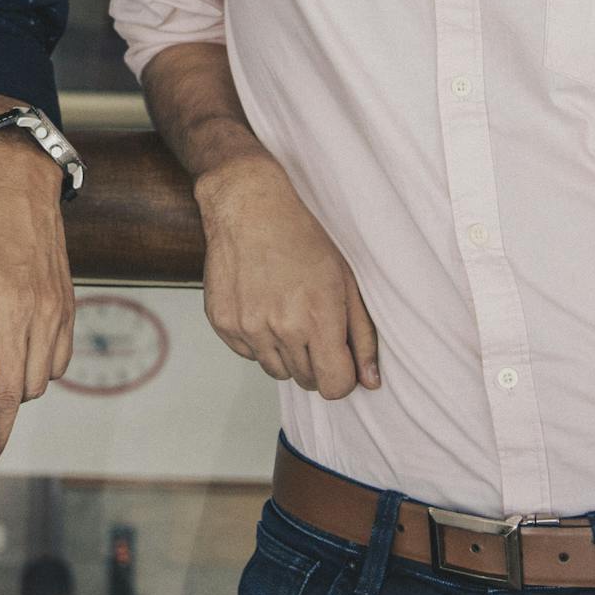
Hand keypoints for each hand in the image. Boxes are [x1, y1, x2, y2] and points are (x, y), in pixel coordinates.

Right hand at [196, 151, 378, 397]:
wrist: (248, 208)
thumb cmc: (301, 239)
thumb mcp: (345, 281)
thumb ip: (361, 336)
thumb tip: (371, 381)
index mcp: (318, 318)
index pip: (334, 386)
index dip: (342, 376)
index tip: (340, 358)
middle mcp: (282, 328)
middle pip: (306, 380)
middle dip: (315, 361)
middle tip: (311, 322)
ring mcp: (248, 328)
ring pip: (276, 370)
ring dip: (286, 352)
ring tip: (286, 311)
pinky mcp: (223, 324)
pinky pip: (248, 354)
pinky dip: (258, 339)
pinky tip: (262, 305)